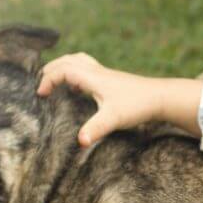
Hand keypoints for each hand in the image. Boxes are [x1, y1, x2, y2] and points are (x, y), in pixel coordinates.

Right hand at [37, 52, 161, 145]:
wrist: (161, 98)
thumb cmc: (138, 105)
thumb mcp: (113, 119)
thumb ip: (95, 129)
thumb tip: (79, 142)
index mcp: (93, 77)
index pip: (63, 70)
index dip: (48, 80)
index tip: (40, 95)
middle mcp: (98, 72)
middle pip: (69, 61)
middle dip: (52, 69)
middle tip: (41, 83)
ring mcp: (107, 75)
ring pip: (80, 61)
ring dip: (65, 67)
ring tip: (56, 80)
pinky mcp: (113, 80)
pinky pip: (89, 69)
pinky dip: (78, 72)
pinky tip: (80, 89)